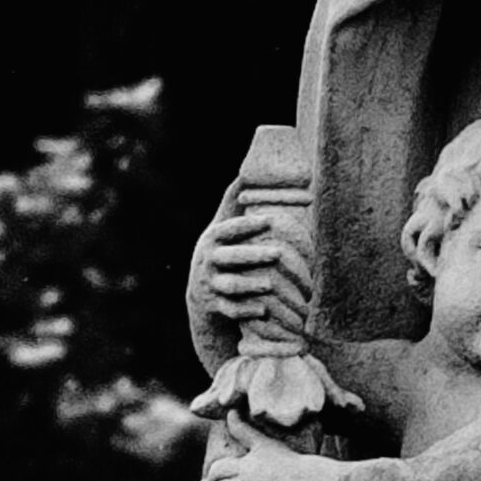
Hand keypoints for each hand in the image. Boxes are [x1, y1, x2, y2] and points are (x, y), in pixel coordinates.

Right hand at [195, 208, 311, 342]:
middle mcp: (208, 262)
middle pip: (229, 258)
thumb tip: (247, 169)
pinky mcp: (216, 308)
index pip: (228, 229)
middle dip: (253, 256)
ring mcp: (211, 286)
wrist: (202, 295)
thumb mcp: (221, 227)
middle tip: (278, 254)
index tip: (271, 220)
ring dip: (251, 286)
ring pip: (230, 286)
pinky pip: (231, 310)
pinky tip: (265, 309)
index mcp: (212, 239)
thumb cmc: (220, 252)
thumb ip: (233, 202)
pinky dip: (247, 310)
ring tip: (272, 285)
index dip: (248, 225)